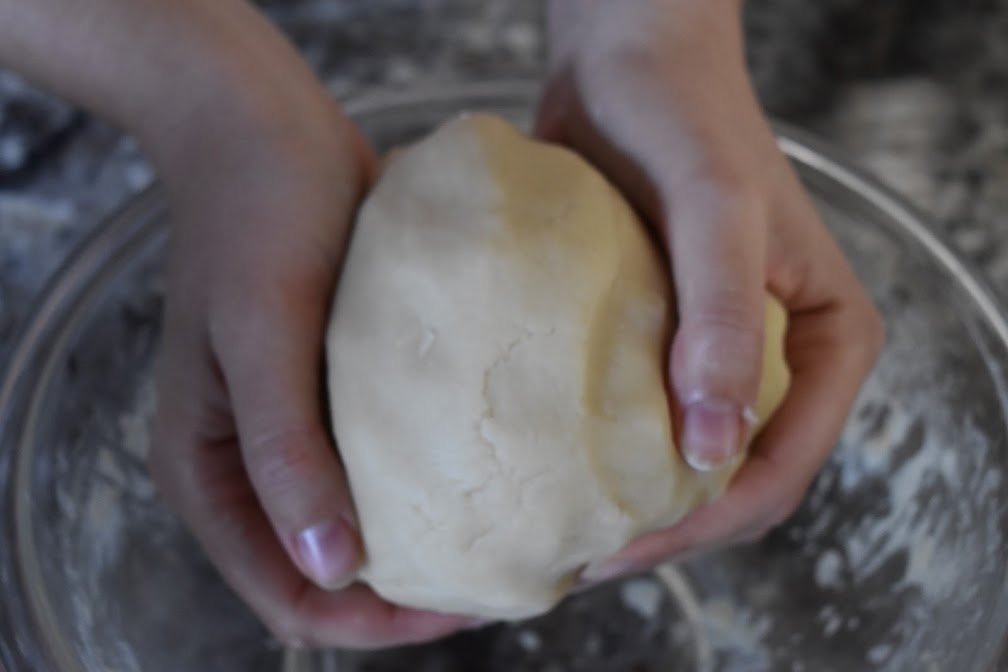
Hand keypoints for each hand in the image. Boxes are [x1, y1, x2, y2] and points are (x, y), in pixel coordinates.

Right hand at [144, 17, 466, 647]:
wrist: (265, 131)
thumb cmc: (253, 222)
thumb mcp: (259, 334)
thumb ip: (283, 452)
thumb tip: (332, 569)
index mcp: (210, 476)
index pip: (290, 598)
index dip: (376, 624)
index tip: (467, 607)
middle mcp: (254, 469)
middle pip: (336, 575)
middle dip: (415, 594)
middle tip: (509, 576)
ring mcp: (300, 433)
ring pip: (370, 523)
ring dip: (433, 540)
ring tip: (515, 532)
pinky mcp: (340, 393)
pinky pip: (390, 460)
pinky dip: (437, 478)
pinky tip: (498, 464)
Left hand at [539, 0, 883, 579]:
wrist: (627, 65)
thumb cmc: (684, 117)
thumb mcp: (720, 205)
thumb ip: (727, 318)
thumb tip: (715, 448)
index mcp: (826, 344)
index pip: (779, 469)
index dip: (707, 521)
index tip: (624, 544)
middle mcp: (778, 361)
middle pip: (731, 481)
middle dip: (664, 528)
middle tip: (579, 555)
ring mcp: (717, 356)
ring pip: (681, 459)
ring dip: (627, 502)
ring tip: (558, 530)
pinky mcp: (660, 341)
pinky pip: (637, 417)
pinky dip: (599, 453)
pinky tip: (548, 470)